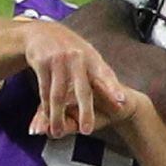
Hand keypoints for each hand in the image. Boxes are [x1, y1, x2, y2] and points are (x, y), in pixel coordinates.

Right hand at [21, 21, 128, 136]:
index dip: (113, 89)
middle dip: (85, 111)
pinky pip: (44, 89)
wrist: (42, 31)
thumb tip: (123, 102)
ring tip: (59, 133)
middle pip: (82, 89)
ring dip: (58, 116)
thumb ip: (104, 78)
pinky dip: (45, 106)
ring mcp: (58, 60)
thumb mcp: (89, 57)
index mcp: (92, 58)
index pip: (105, 75)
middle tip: (87, 130)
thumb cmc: (72, 50)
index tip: (122, 103)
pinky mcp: (42, 63)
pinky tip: (47, 118)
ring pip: (59, 94)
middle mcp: (77, 58)